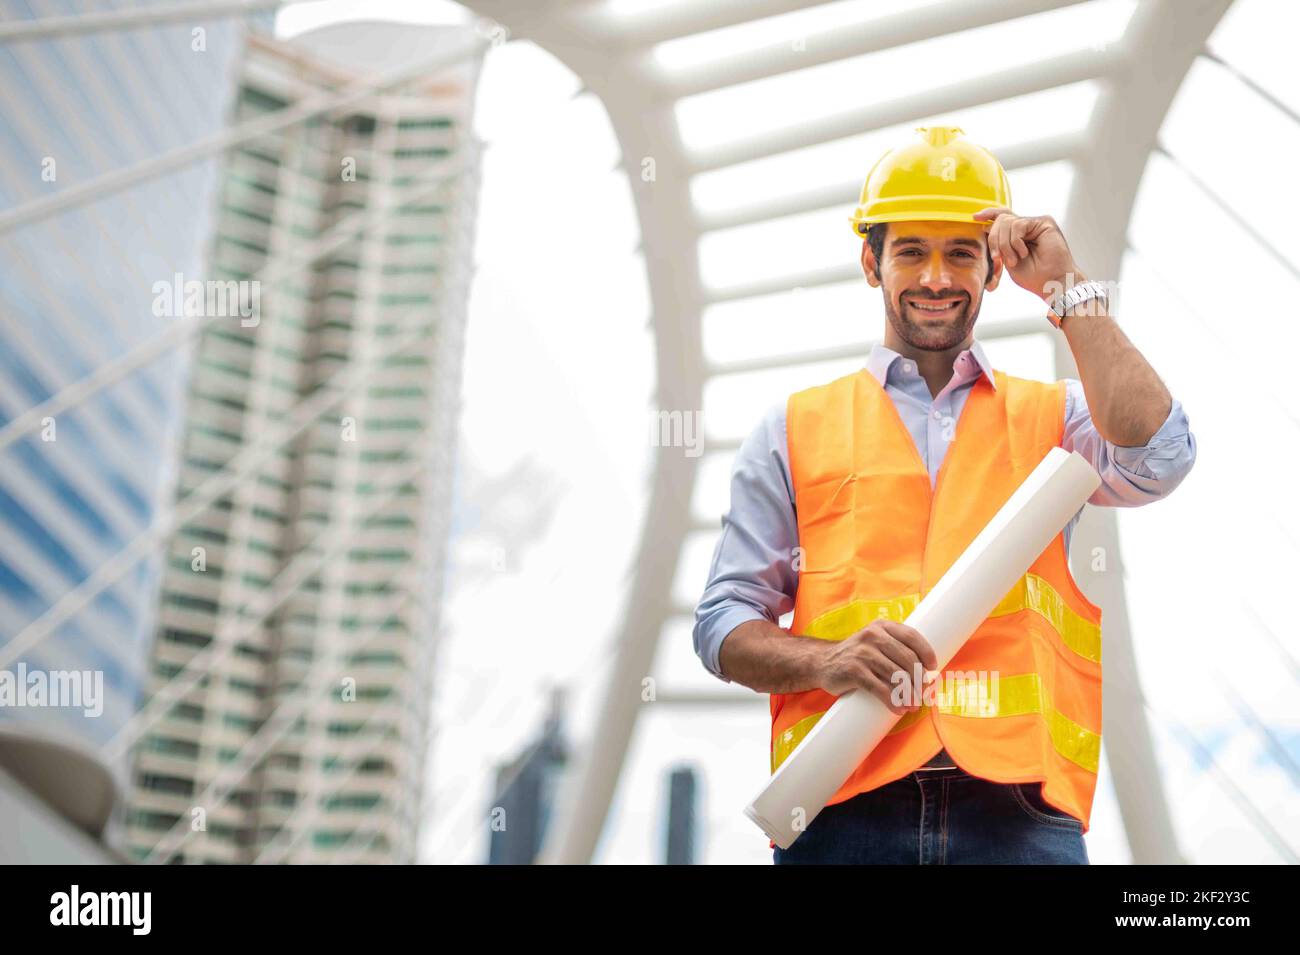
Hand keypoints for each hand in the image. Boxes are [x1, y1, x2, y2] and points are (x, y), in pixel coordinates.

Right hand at [815, 619, 938, 714]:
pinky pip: (880, 689)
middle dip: (920, 679)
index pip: (911, 636)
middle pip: (907, 658)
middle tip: (924, 693)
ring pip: (897, 675)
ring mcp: (862, 653)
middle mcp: (872, 636)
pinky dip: (893, 701)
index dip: (926, 653)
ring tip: (913, 705)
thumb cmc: (856, 656)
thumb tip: (925, 672)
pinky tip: (899, 708)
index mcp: (881, 627)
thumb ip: (895, 648)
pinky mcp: (854, 671)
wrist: (822, 662)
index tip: (932, 669)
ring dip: (909, 694)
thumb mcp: (874, 642)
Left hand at [973, 207, 1082, 302]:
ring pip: (1007, 222)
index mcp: (1018, 235)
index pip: (1002, 216)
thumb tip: (986, 227)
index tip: (975, 218)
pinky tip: (1023, 253)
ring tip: (1015, 260)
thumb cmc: (1033, 276)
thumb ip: (999, 245)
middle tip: (999, 259)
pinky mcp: (1044, 222)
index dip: (988, 214)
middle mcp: (1027, 226)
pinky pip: (1018, 225)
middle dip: (994, 240)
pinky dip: (1015, 242)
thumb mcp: (1008, 260)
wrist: (1052, 282)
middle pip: (1001, 220)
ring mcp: (1036, 223)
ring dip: (1005, 245)